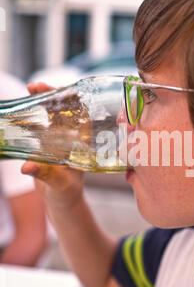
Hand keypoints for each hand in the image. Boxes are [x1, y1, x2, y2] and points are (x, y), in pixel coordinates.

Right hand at [21, 82, 83, 208]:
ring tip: (30, 87)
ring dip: (40, 100)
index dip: (74, 101)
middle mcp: (71, 137)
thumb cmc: (67, 192)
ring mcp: (57, 138)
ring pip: (50, 113)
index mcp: (81, 143)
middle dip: (52, 95)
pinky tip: (20, 106)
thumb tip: (27, 167)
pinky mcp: (44, 142)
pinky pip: (37, 124)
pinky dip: (30, 114)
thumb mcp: (59, 183)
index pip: (81, 116)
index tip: (64, 91)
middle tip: (37, 86)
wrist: (60, 200)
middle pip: (64, 110)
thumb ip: (45, 173)